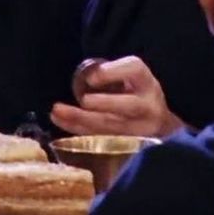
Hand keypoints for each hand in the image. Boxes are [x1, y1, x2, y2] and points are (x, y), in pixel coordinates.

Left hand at [50, 55, 184, 137]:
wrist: (157, 123)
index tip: (91, 78)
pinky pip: (101, 138)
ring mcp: (141, 129)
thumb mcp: (128, 75)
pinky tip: (60, 120)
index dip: (112, 72)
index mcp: (145, 81)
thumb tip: (84, 76)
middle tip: (83, 100)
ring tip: (57, 111)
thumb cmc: (133, 91)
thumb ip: (109, 72)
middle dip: (104, 103)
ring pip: (112, 126)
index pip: (134, 69)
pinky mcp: (127, 145)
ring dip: (82, 119)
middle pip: (129, 105)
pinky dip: (78, 129)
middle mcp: (148, 105)